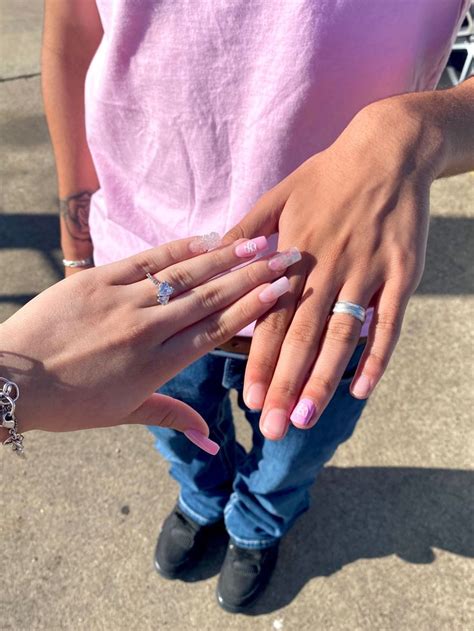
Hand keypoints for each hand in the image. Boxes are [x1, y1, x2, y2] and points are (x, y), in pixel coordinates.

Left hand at [0, 235, 294, 451]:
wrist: (10, 380)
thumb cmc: (70, 403)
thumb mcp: (124, 414)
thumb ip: (173, 416)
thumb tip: (213, 441)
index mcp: (156, 367)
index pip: (214, 330)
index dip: (251, 307)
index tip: (281, 289)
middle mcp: (146, 331)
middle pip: (209, 298)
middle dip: (252, 276)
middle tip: (286, 256)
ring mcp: (122, 302)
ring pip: (184, 276)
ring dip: (224, 257)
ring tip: (257, 241)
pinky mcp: (96, 281)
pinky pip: (145, 261)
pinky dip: (178, 248)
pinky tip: (207, 237)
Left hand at [225, 95, 440, 438]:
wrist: (387, 149)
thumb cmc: (327, 176)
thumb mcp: (278, 195)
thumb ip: (246, 231)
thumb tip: (213, 258)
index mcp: (293, 253)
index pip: (271, 318)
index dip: (260, 361)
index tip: (250, 399)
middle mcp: (327, 266)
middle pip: (302, 335)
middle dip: (286, 384)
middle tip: (272, 428)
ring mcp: (366, 271)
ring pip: (341, 334)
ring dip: (324, 379)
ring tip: (306, 419)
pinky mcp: (402, 272)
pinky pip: (389, 321)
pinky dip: (377, 357)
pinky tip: (362, 391)